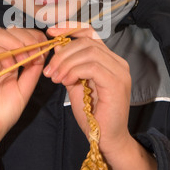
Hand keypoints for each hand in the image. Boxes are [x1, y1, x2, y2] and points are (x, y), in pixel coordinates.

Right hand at [0, 27, 46, 169]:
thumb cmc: (3, 113)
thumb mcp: (25, 87)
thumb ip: (33, 69)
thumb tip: (43, 51)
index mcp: (7, 60)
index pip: (18, 36)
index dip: (33, 36)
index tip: (45, 47)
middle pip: (9, 30)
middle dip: (27, 37)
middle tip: (37, 51)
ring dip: (16, 42)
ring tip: (25, 58)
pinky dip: (4, 52)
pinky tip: (12, 64)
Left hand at [44, 24, 131, 158]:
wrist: (107, 140)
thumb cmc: (93, 115)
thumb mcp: (75, 85)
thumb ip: (68, 66)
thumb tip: (57, 47)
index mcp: (109, 60)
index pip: (90, 33)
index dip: (69, 29)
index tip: (50, 33)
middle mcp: (117, 62)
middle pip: (87, 42)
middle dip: (63, 53)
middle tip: (49, 70)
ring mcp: (120, 71)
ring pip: (89, 52)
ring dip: (66, 63)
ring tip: (55, 77)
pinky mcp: (117, 83)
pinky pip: (92, 67)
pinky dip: (75, 71)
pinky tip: (65, 82)